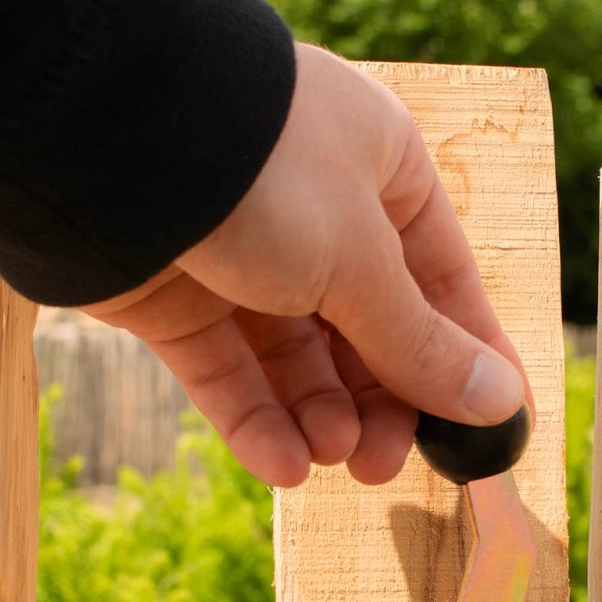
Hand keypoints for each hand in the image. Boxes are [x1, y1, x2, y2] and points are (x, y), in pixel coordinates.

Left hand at [82, 44, 529, 487]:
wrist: (101, 134)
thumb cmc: (261, 169)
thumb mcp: (361, 260)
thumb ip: (422, 342)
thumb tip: (500, 402)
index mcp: (381, 170)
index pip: (442, 278)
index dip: (466, 356)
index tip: (488, 430)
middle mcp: (314, 210)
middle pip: (368, 328)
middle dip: (381, 401)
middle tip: (385, 464)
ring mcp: (240, 253)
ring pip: (295, 357)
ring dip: (321, 415)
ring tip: (334, 457)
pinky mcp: (174, 295)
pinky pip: (226, 369)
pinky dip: (255, 419)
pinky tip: (282, 467)